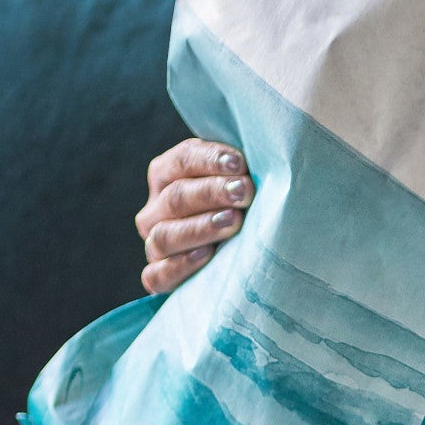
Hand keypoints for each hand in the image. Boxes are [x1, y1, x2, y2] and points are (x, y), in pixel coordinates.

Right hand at [135, 138, 253, 293]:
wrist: (240, 249)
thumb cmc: (245, 202)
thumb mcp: (242, 177)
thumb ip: (243, 166)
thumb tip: (270, 149)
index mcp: (168, 173)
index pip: (183, 160)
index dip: (210, 160)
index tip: (240, 163)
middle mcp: (156, 208)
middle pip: (176, 197)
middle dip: (212, 193)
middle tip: (245, 192)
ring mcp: (155, 242)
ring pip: (164, 235)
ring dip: (200, 228)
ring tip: (233, 222)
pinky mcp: (158, 275)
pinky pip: (157, 275)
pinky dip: (179, 266)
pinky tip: (208, 255)